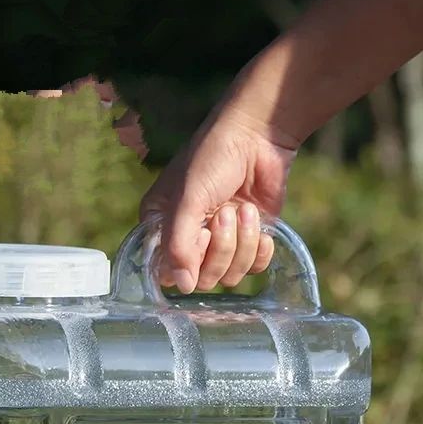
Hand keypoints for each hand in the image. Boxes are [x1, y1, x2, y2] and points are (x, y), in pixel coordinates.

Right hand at [139, 101, 297, 293]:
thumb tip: (183, 287)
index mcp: (162, 227)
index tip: (200, 233)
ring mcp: (221, 242)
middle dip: (221, 248)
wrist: (257, 136)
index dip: (187, 261)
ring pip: (230, 276)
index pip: (166, 272)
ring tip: (244, 209)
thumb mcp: (188, 199)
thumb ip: (179, 244)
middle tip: (227, 212)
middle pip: (203, 279)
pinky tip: (258, 222)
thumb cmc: (212, 160)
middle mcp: (189, 239)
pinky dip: (260, 250)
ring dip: (242, 243)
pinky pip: (255, 269)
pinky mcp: (250, 241)